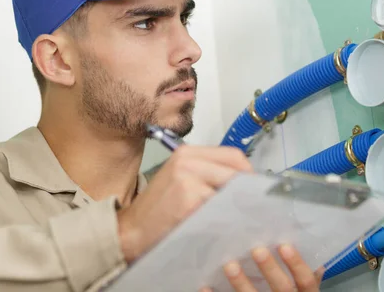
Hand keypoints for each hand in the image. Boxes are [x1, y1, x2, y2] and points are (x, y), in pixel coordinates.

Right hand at [116, 145, 252, 262]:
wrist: (131, 231)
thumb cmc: (158, 210)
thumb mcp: (181, 180)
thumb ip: (208, 174)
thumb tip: (245, 184)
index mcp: (187, 152)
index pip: (233, 155)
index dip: (248, 173)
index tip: (253, 190)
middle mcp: (188, 160)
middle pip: (236, 170)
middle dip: (247, 191)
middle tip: (251, 207)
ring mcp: (188, 178)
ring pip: (232, 190)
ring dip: (238, 206)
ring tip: (236, 219)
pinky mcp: (189, 199)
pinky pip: (221, 208)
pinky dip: (226, 219)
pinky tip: (222, 228)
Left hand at [200, 245, 323, 291]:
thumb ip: (304, 278)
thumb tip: (308, 253)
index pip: (306, 282)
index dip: (297, 265)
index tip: (284, 245)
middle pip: (282, 289)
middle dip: (270, 270)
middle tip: (257, 250)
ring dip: (241, 284)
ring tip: (229, 265)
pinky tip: (205, 287)